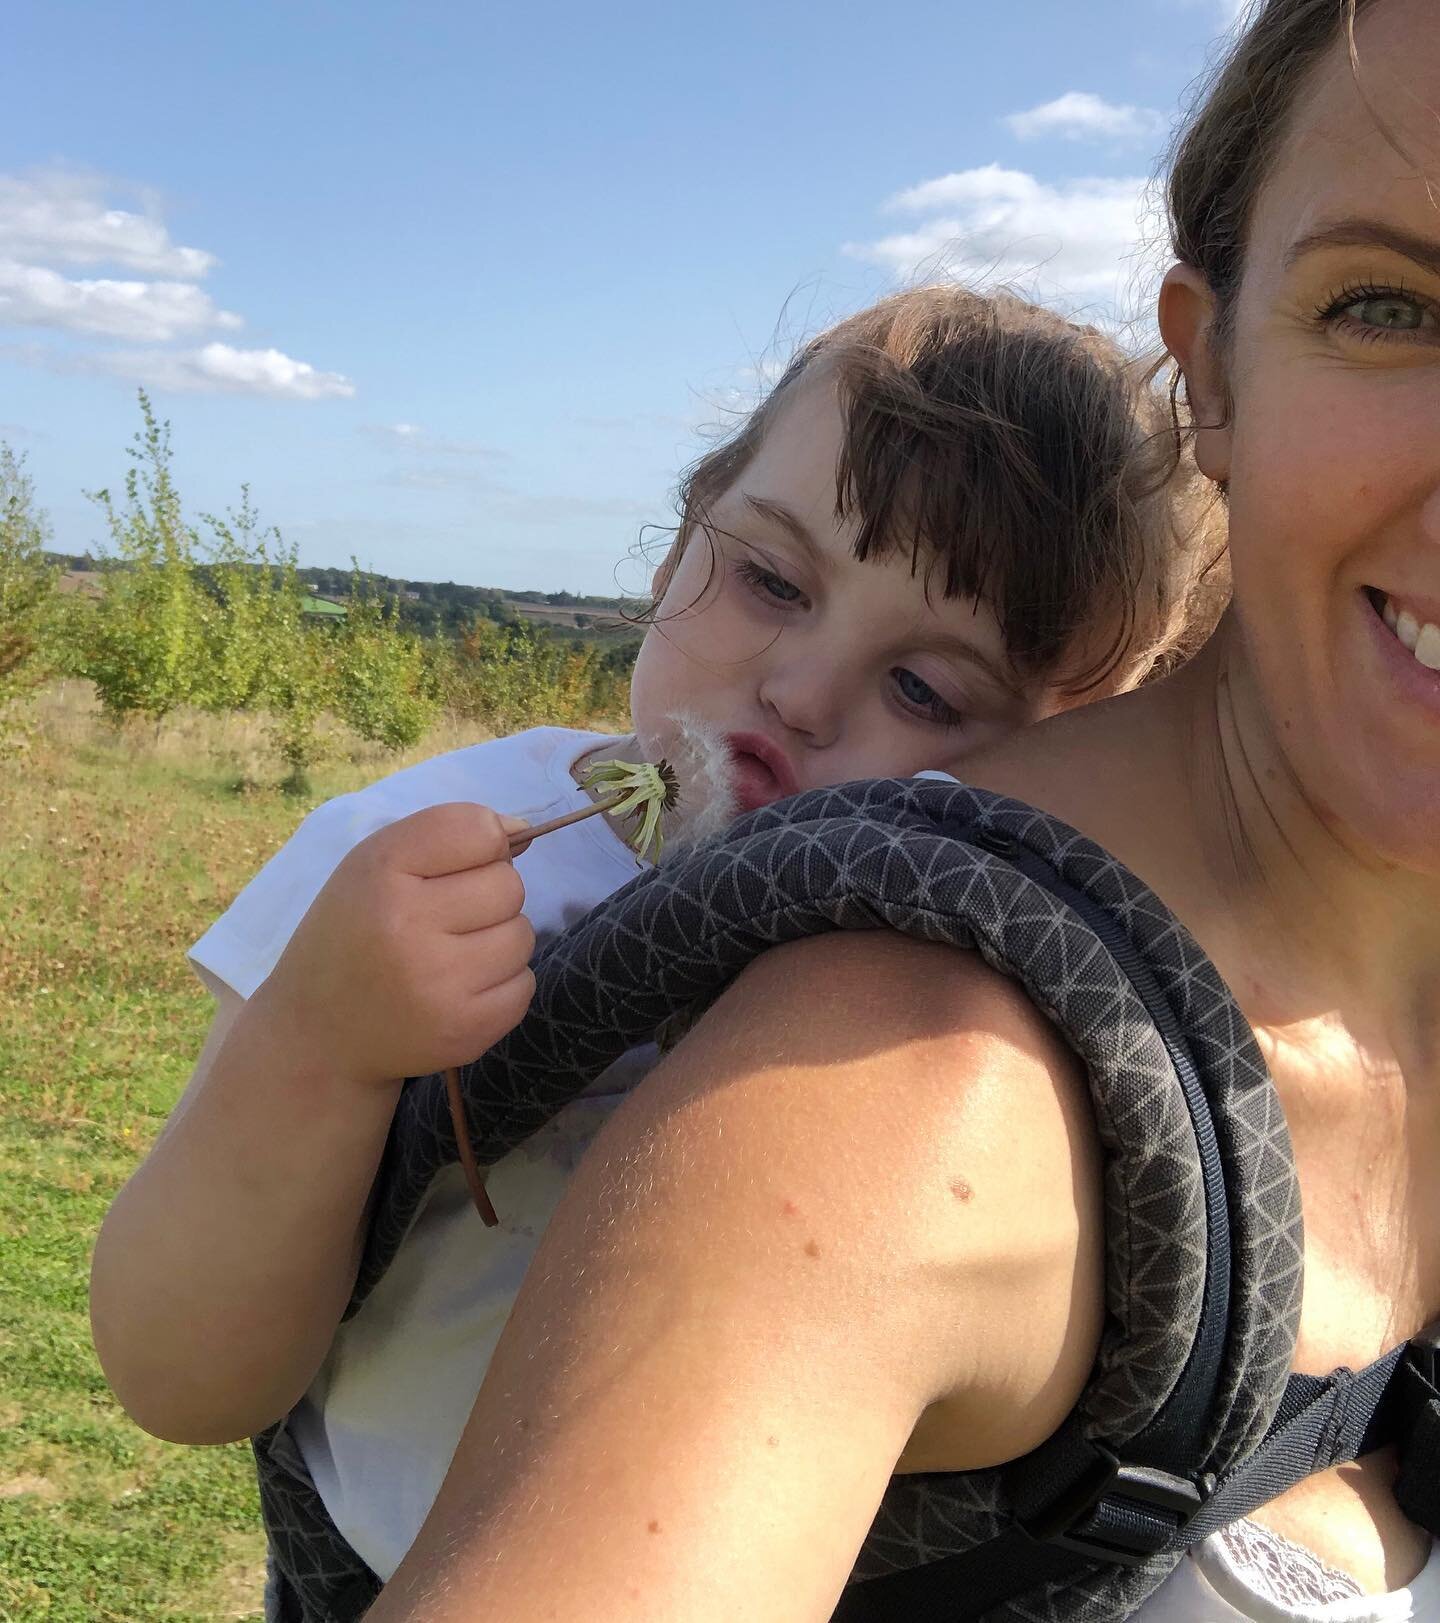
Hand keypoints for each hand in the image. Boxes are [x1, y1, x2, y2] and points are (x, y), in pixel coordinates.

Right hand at [253, 803, 536, 1088]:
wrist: (318, 1033)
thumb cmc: (353, 934)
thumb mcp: (375, 865)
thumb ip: (448, 834)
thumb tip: (525, 832)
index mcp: (382, 871)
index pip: (479, 830)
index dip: (484, 844)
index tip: (456, 867)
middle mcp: (408, 925)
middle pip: (509, 885)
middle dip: (490, 896)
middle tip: (447, 919)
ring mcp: (439, 984)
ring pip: (523, 936)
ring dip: (499, 941)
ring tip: (452, 957)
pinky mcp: (465, 1030)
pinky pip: (524, 986)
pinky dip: (502, 985)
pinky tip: (459, 991)